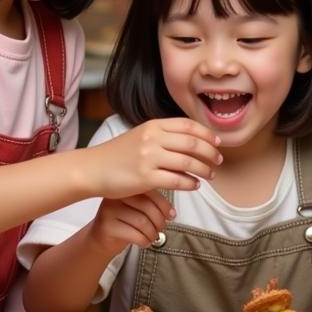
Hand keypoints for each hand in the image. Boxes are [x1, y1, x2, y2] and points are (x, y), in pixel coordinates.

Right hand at [82, 118, 221, 198]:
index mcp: (153, 125)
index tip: (217, 143)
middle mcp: (152, 138)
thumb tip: (190, 139)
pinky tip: (194, 185)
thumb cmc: (117, 154)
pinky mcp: (145, 177)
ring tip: (210, 175)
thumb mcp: (140, 136)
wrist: (93, 169)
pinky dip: (190, 183)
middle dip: (210, 153)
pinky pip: (176, 180)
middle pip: (192, 143)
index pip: (188, 126)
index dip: (207, 134)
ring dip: (204, 169)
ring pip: (188, 162)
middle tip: (218, 161)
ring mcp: (149, 157)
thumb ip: (162, 135)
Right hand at [88, 191, 174, 257]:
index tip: (171, 215)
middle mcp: (115, 196)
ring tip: (153, 237)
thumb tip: (171, 212)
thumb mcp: (136, 208)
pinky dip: (144, 241)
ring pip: (142, 222)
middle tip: (161, 228)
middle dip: (159, 221)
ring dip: (153, 233)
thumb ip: (150, 203)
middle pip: (147, 206)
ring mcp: (109, 211)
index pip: (149, 192)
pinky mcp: (107, 227)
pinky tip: (144, 243)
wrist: (100, 239)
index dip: (164, 205)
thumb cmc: (122, 222)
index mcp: (124, 187)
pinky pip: (134, 234)